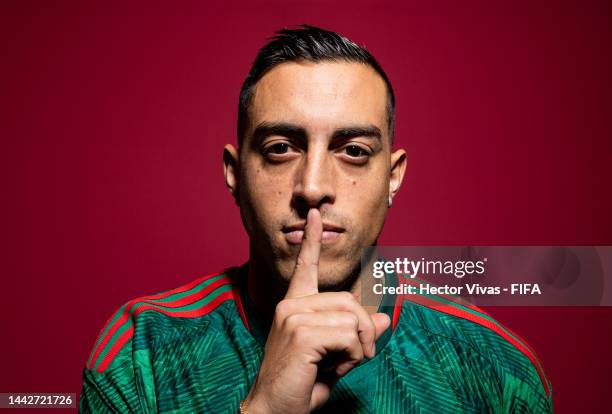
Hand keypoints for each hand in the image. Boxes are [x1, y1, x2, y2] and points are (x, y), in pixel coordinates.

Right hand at [244, 209, 389, 413]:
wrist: (273, 412)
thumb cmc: (302, 385)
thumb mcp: (336, 357)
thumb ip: (356, 335)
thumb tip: (385, 318)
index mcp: (294, 306)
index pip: (305, 267)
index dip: (312, 241)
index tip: (315, 215)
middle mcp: (291, 305)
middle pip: (349, 300)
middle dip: (366, 329)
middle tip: (361, 355)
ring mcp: (293, 316)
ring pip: (352, 317)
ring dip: (360, 345)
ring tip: (344, 364)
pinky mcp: (300, 333)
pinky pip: (348, 335)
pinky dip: (354, 355)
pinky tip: (336, 368)